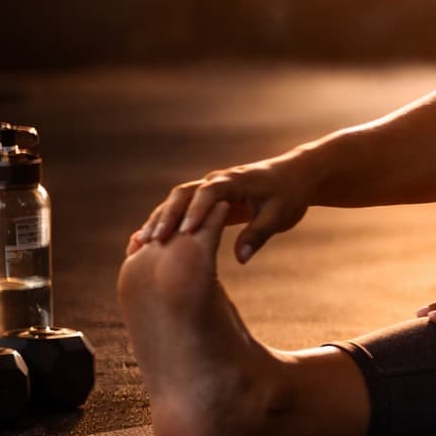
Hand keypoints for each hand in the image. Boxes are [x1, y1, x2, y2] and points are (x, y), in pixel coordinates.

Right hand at [127, 153, 319, 264]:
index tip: (183, 233)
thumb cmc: (290, 195)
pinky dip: (165, 222)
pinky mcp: (207, 199)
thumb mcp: (280, 216)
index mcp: (234, 181)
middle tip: (152, 240)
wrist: (295, 177)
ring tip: (140, 244)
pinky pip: (181, 208)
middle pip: (183, 194)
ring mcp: (209, 188)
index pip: (208, 194)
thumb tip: (241, 259)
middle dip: (166, 216)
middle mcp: (216, 181)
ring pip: (176, 200)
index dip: (194, 212)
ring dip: (159, 219)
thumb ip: (259, 234)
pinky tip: (147, 242)